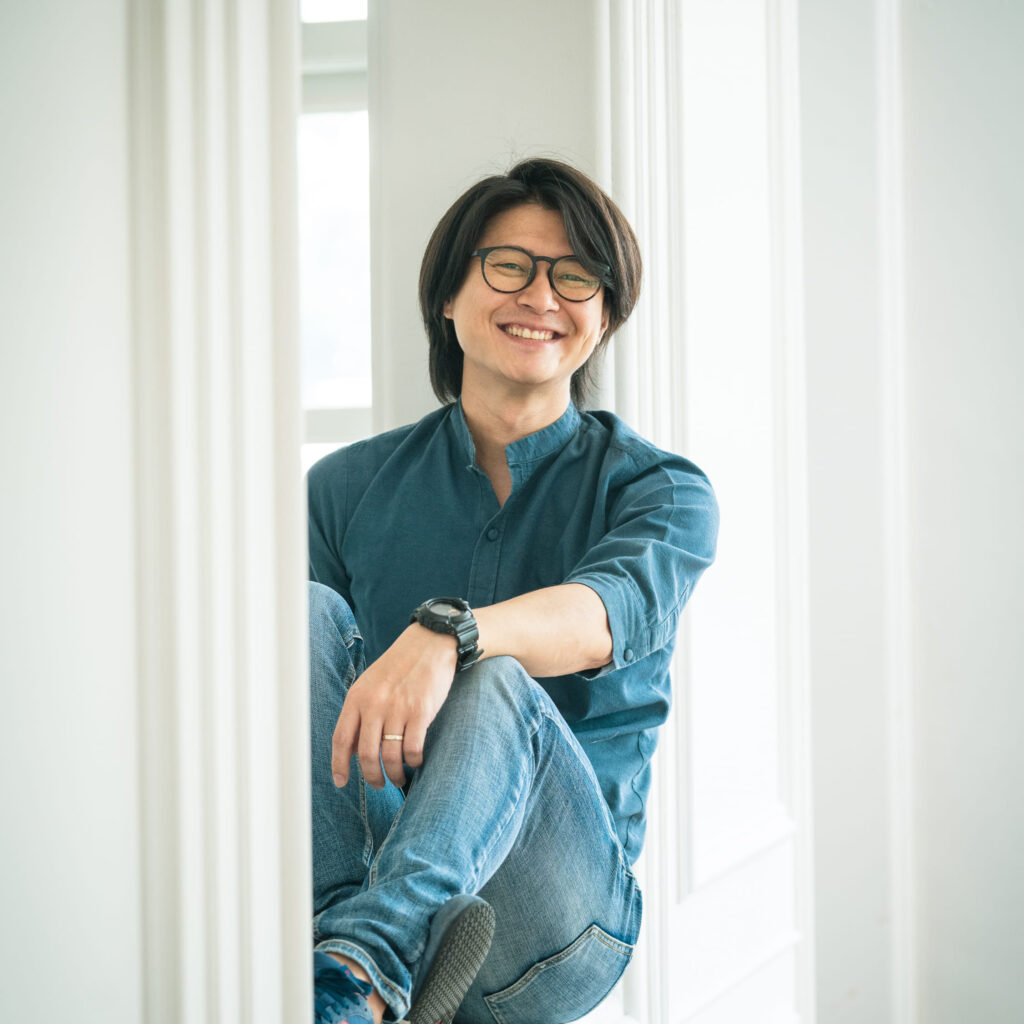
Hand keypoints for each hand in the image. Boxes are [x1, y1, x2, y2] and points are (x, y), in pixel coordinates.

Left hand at [331, 623, 458, 789]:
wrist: (430, 644)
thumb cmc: (399, 666)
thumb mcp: (370, 684)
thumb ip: (359, 713)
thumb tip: (350, 749)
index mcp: (357, 697)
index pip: (341, 738)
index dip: (339, 765)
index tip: (341, 782)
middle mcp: (374, 704)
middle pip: (366, 754)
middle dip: (372, 777)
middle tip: (379, 785)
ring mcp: (398, 708)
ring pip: (390, 756)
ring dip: (394, 774)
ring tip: (399, 778)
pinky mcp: (421, 712)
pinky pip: (412, 749)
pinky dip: (414, 761)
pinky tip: (416, 761)